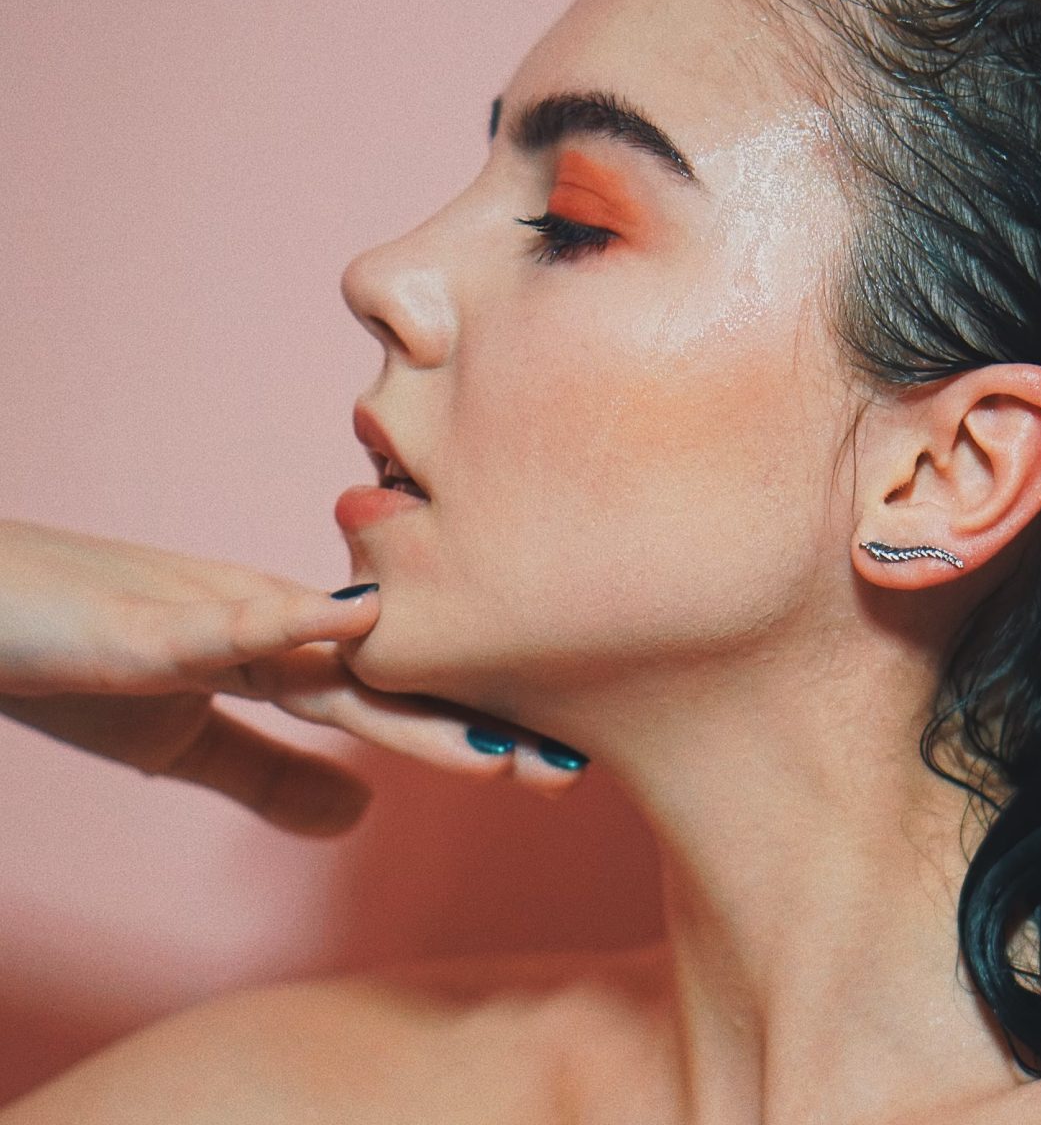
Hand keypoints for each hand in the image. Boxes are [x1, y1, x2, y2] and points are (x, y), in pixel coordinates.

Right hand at [0, 519, 587, 834]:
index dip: (472, 732)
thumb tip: (361, 817)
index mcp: (281, 654)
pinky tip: (352, 620)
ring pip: (330, 656)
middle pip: (390, 678)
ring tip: (497, 743)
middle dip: (476, 726)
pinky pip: (219, 622)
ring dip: (413, 694)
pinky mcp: (142, 624)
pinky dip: (283, 623)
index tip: (558, 767)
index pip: (395, 700)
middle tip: (571, 770)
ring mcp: (212, 614)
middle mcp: (269, 622)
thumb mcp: (182, 742)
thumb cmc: (77, 662)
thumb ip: (269, 772)